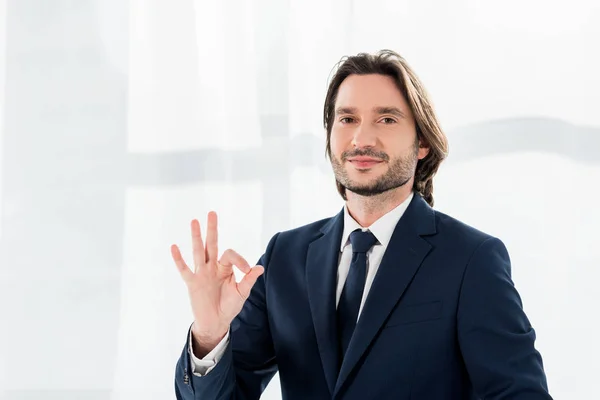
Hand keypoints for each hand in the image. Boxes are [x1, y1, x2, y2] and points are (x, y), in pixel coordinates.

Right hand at [171, 211, 263, 355]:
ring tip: (194, 221)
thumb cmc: (229, 306)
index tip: (247, 270)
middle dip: (212, 229)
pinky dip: (179, 259)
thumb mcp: (242, 293)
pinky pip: (184, 269)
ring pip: (198, 252)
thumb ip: (248, 280)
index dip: (240, 260)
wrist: (216, 322)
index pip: (230, 255)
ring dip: (196, 237)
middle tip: (212, 213)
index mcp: (225, 268)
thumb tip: (260, 267)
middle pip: (212, 244)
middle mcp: (212, 267)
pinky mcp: (192, 283)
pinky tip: (174, 247)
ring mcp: (201, 274)